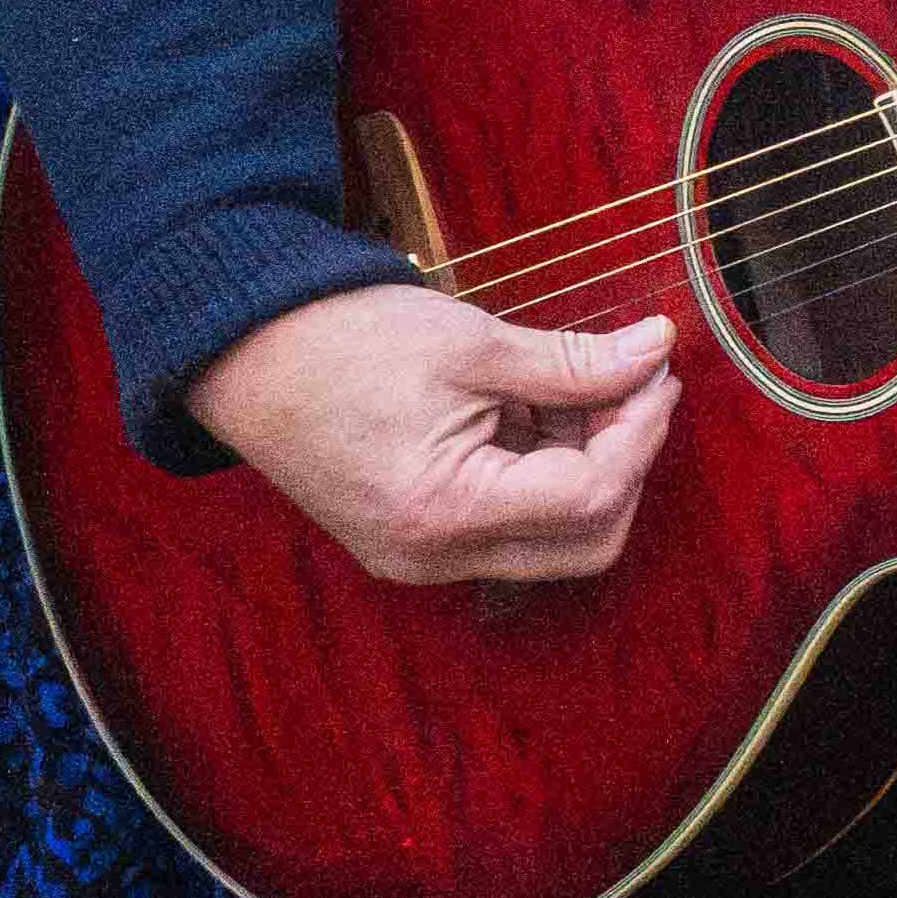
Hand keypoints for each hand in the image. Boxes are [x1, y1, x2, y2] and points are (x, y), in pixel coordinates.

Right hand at [188, 279, 679, 591]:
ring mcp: (420, 558)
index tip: (654, 371)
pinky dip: (538, 472)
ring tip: (577, 382)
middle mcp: (432, 556)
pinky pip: (507, 526)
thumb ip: (574, 361)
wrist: (239, 351)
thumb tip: (657, 350)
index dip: (639, 432)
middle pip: (585, 541)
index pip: (589, 497)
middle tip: (635, 384)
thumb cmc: (342, 339)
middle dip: (625, 462)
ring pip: (552, 539)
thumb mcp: (471, 343)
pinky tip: (534, 406)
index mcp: (443, 512)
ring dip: (586, 465)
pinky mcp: (412, 540)